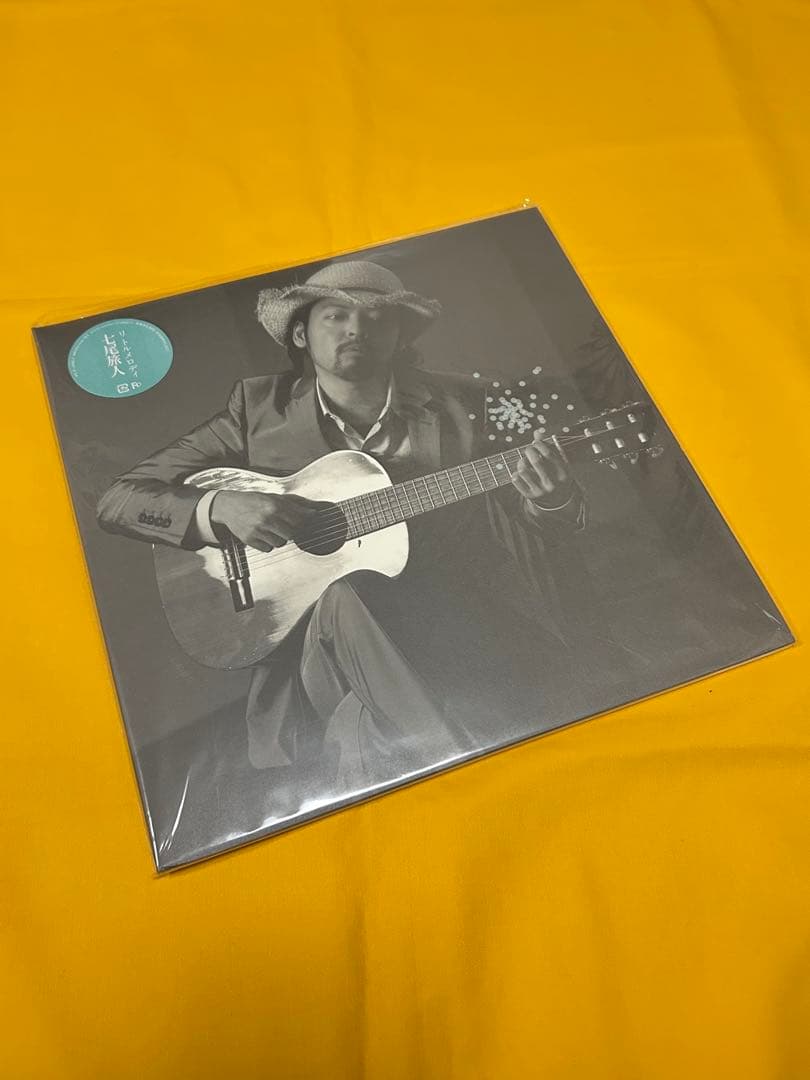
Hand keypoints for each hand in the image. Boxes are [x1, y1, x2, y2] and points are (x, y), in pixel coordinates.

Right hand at [210, 490, 330, 551]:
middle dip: (290, 530)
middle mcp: (266, 517)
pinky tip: (263, 534)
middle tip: (282, 524)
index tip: (300, 520)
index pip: (300, 520)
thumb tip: (316, 511)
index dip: (302, 522)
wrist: (229, 506)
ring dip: (279, 538)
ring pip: (280, 543)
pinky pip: (268, 549)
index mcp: (275, 505)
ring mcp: (257, 530)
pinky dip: (268, 544)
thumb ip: (297, 504)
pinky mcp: (249, 539)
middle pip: (291, 534)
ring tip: (271, 529)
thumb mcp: (275, 497)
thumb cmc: (254, 501)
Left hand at [511, 429, 574, 508]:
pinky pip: (516, 479)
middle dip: (529, 450)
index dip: (539, 444)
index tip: (535, 443)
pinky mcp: (530, 496)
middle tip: (528, 449)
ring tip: (524, 462)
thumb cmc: (556, 474)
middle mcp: (553, 484)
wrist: (557, 500)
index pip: (549, 454)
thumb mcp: (557, 462)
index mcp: (563, 473)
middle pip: (535, 460)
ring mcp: (541, 491)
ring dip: (521, 462)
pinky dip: (516, 472)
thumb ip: (548, 447)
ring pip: (523, 470)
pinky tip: (521, 472)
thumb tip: (537, 432)